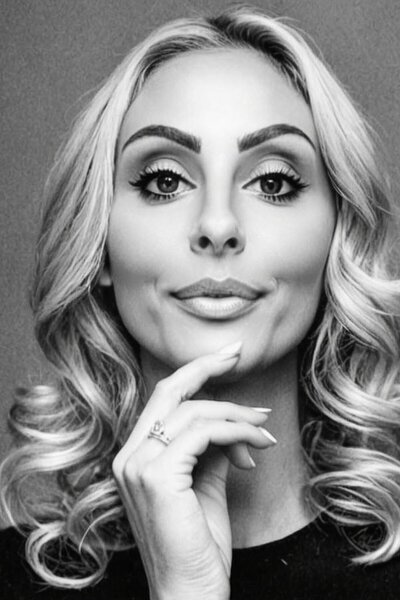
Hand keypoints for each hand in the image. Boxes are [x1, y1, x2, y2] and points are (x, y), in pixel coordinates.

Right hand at [112, 342, 275, 599]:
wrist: (190, 594)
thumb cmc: (197, 545)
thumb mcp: (206, 486)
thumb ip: (211, 450)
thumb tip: (234, 424)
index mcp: (136, 456)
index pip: (163, 400)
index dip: (193, 373)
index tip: (224, 357)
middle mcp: (130, 456)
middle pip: (170, 391)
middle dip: (206, 367)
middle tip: (238, 355)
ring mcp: (140, 465)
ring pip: (195, 412)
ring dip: (237, 416)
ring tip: (264, 430)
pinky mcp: (159, 476)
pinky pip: (205, 433)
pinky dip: (236, 432)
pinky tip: (256, 445)